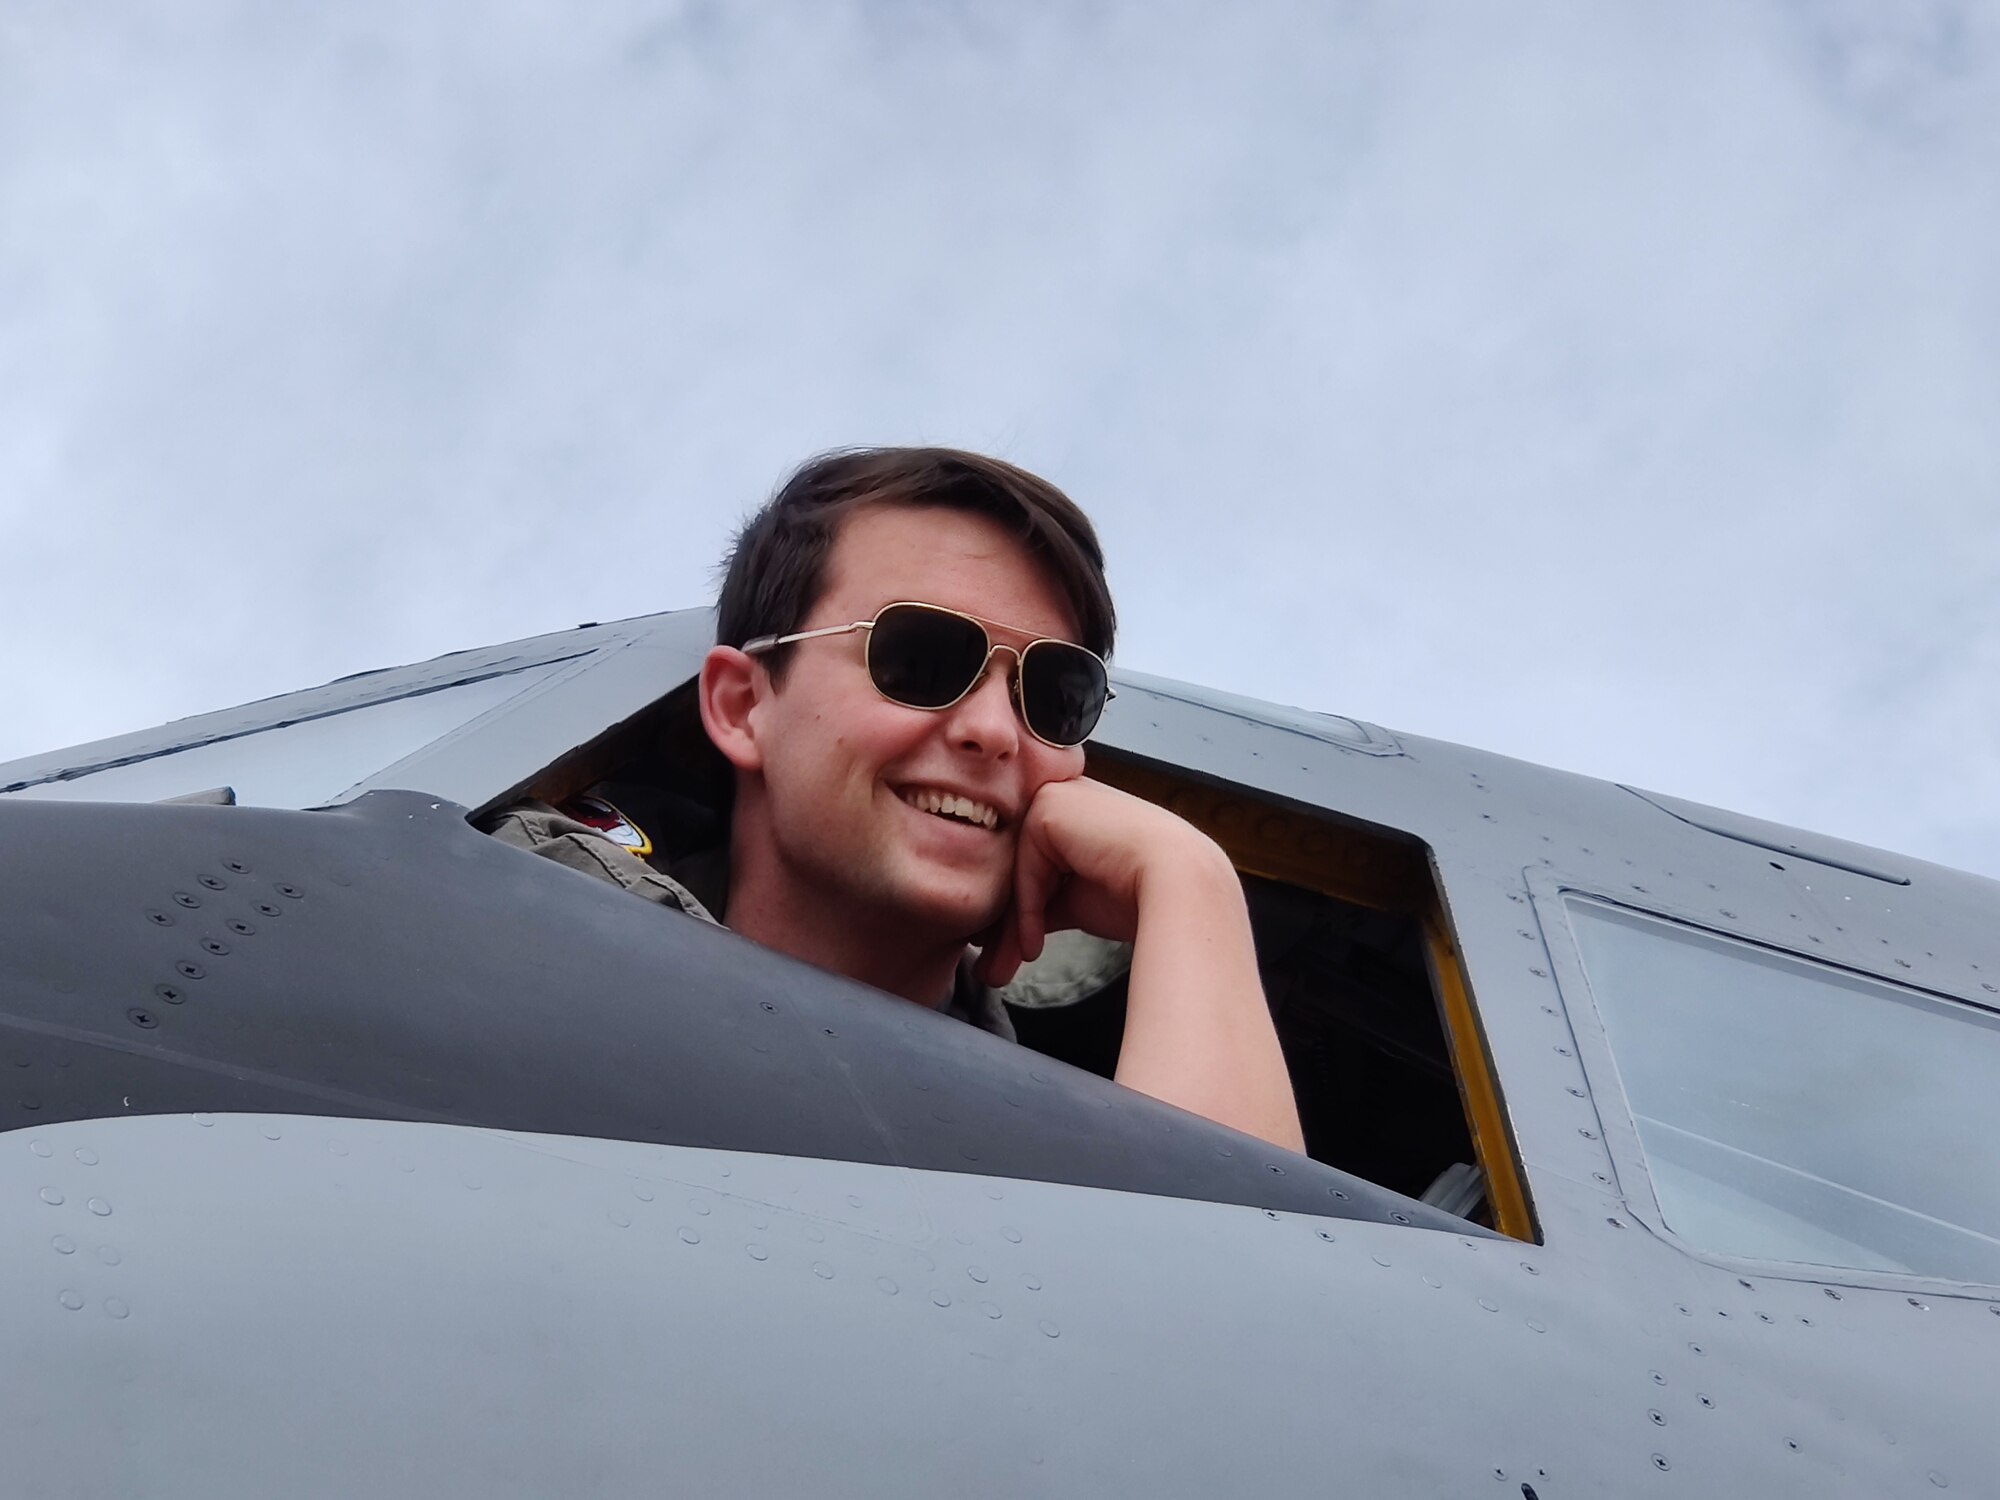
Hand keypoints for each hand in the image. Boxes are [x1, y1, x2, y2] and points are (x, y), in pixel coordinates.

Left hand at [974, 777, 1228, 987]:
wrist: (1180, 884)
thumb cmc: (1141, 894)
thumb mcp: (1077, 899)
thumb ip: (1042, 903)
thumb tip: (1010, 938)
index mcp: (1072, 814)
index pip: (1030, 867)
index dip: (1017, 916)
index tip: (1005, 956)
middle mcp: (1060, 797)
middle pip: (1017, 870)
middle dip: (1004, 926)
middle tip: (993, 969)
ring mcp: (1053, 796)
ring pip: (1015, 872)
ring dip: (1007, 927)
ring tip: (1001, 970)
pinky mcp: (1048, 807)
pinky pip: (1024, 869)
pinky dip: (1025, 909)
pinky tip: (1034, 945)